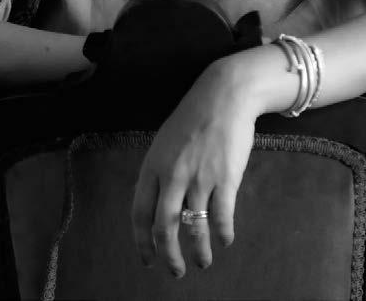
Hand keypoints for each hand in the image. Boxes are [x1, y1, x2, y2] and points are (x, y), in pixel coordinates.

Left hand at [131, 59, 257, 277]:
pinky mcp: (225, 178)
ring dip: (199, 252)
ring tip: (203, 262)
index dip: (142, 242)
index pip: (139, 213)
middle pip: (165, 227)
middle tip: (175, 271)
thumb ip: (159, 171)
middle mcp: (172, 175)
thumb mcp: (165, 141)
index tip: (147, 260)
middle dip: (169, 256)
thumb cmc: (194, 116)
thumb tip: (156, 204)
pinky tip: (225, 240)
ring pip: (195, 228)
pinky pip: (222, 217)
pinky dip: (223, 234)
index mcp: (153, 165)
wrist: (224, 94)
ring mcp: (199, 178)